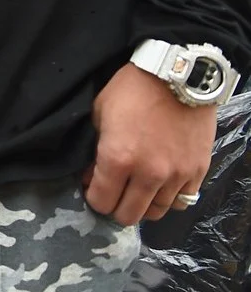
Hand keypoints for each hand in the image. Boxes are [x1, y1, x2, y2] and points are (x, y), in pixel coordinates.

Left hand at [83, 63, 215, 224]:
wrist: (177, 76)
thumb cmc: (132, 90)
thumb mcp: (99, 115)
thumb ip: (95, 151)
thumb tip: (94, 176)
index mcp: (118, 159)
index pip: (101, 202)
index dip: (93, 198)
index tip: (93, 188)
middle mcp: (149, 174)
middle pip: (129, 215)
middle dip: (116, 208)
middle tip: (114, 194)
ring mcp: (177, 175)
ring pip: (157, 212)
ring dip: (144, 205)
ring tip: (138, 191)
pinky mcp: (198, 171)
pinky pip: (183, 201)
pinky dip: (169, 198)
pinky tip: (161, 185)